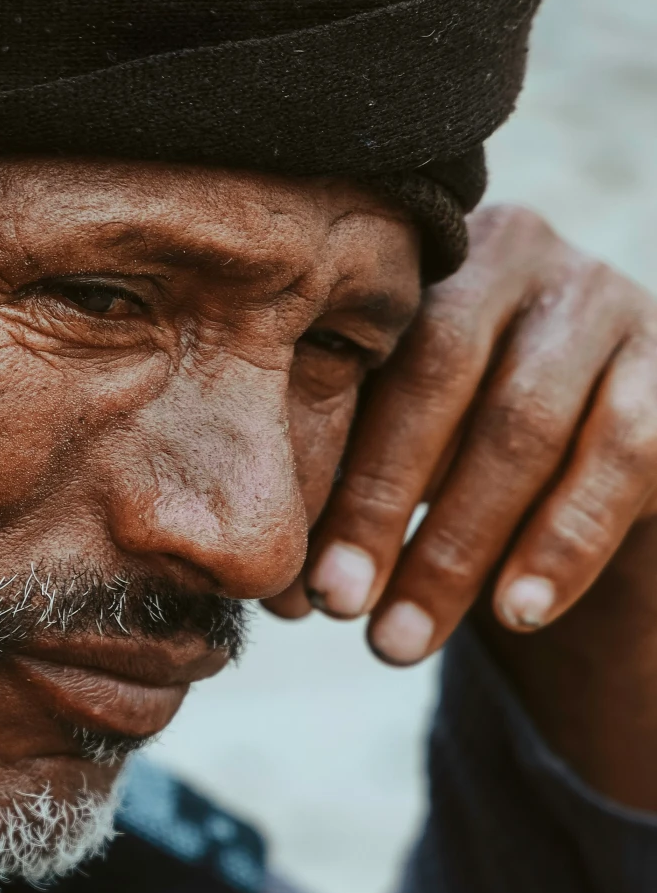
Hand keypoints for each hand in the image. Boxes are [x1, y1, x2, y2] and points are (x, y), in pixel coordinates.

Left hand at [274, 206, 656, 808]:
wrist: (597, 468)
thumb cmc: (455, 451)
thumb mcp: (392, 446)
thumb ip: (335, 477)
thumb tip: (271, 590)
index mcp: (421, 254)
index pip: (358, 351)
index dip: (321, 468)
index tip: (285, 581)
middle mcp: (520, 249)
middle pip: (436, 375)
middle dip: (379, 504)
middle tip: (336, 607)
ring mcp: (608, 299)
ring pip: (523, 424)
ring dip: (457, 547)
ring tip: (400, 642)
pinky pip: (622, 455)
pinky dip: (562, 543)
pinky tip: (514, 614)